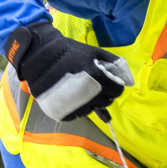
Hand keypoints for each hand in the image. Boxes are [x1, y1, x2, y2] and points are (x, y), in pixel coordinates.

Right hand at [5, 21, 133, 121]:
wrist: (38, 55)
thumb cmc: (70, 53)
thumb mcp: (95, 52)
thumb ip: (115, 66)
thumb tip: (128, 81)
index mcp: (99, 78)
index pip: (117, 91)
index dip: (112, 86)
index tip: (103, 80)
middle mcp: (88, 94)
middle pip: (105, 102)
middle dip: (101, 94)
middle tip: (89, 83)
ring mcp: (74, 104)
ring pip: (91, 110)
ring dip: (88, 101)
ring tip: (77, 87)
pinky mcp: (61, 111)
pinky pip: (76, 115)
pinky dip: (74, 108)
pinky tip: (68, 96)